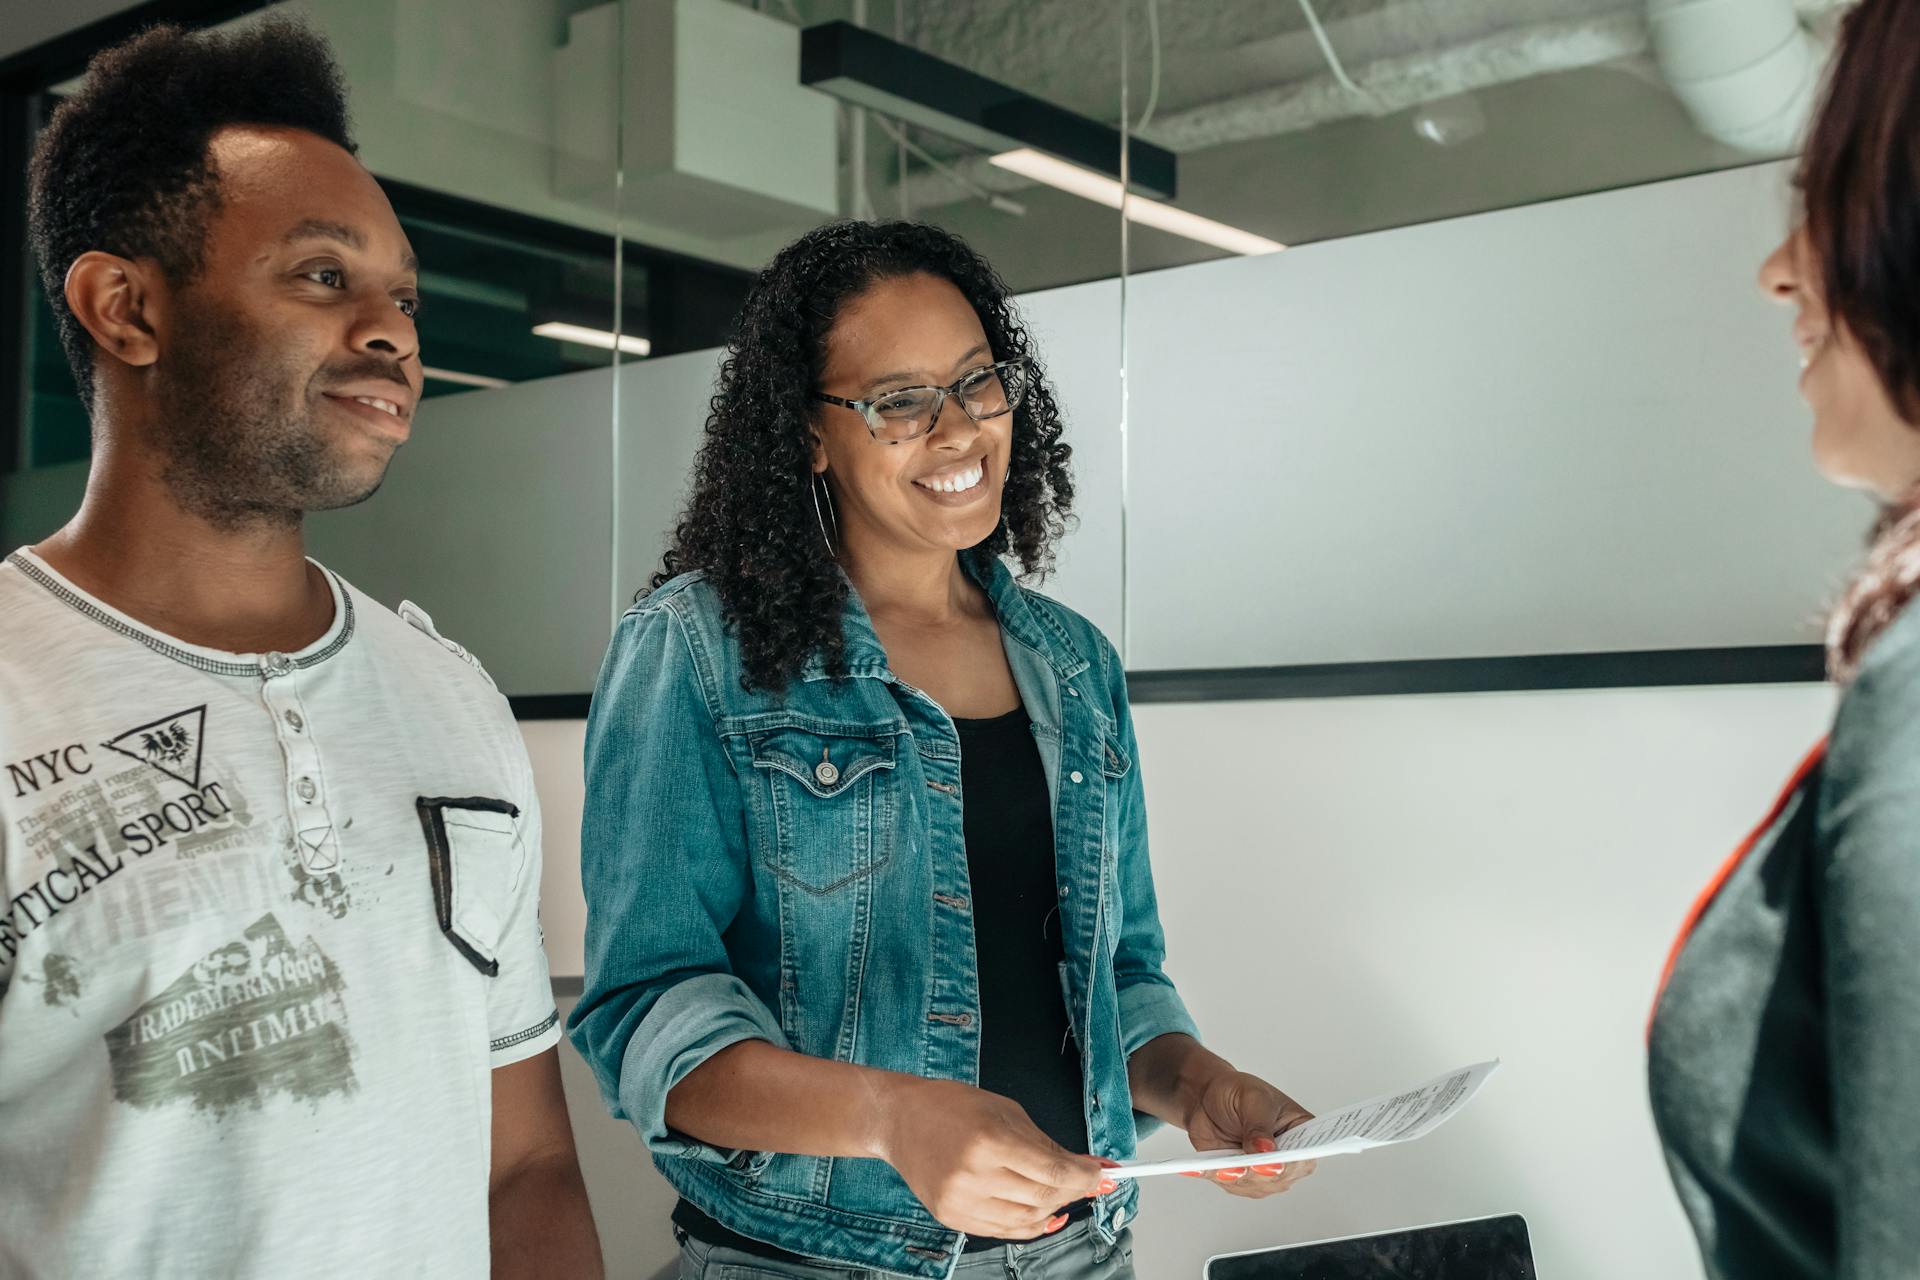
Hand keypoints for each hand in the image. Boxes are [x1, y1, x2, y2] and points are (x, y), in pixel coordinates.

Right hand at [874, 1077, 1109, 1238]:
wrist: (899, 1120)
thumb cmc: (951, 1106)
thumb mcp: (1005, 1112)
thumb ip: (1047, 1144)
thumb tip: (1086, 1166)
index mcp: (989, 1142)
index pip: (1053, 1172)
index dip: (1086, 1177)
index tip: (1104, 1175)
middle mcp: (974, 1177)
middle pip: (1044, 1199)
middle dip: (1075, 1191)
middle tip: (1090, 1181)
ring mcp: (960, 1202)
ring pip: (1027, 1221)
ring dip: (1055, 1209)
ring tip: (1065, 1193)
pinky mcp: (952, 1217)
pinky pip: (1003, 1230)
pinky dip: (1030, 1224)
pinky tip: (1043, 1211)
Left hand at [1180, 1070, 1316, 1198]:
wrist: (1208, 1098)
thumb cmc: (1238, 1093)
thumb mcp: (1253, 1098)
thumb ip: (1259, 1125)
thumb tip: (1265, 1149)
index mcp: (1300, 1134)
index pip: (1303, 1155)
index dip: (1292, 1163)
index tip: (1275, 1163)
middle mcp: (1286, 1159)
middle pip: (1279, 1178)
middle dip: (1259, 1173)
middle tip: (1241, 1166)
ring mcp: (1263, 1172)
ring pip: (1255, 1186)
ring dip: (1236, 1178)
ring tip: (1221, 1168)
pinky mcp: (1241, 1178)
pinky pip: (1229, 1184)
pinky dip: (1214, 1176)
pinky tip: (1201, 1169)